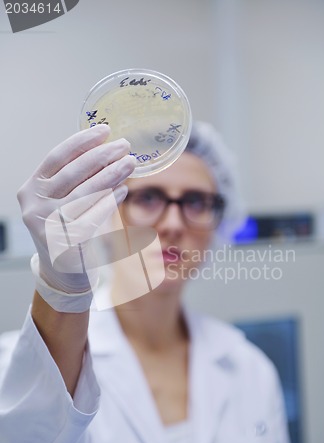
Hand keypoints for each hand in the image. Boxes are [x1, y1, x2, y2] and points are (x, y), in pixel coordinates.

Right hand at [17, 124, 135, 299]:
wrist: (62, 269)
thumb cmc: (65, 226)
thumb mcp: (63, 198)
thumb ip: (77, 178)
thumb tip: (108, 151)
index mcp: (32, 188)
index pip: (56, 157)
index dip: (81, 142)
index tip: (104, 131)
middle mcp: (34, 205)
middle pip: (72, 173)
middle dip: (102, 156)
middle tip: (125, 146)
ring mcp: (47, 224)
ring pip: (85, 193)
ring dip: (111, 175)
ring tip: (129, 164)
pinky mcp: (65, 242)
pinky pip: (92, 216)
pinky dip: (109, 201)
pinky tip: (123, 191)